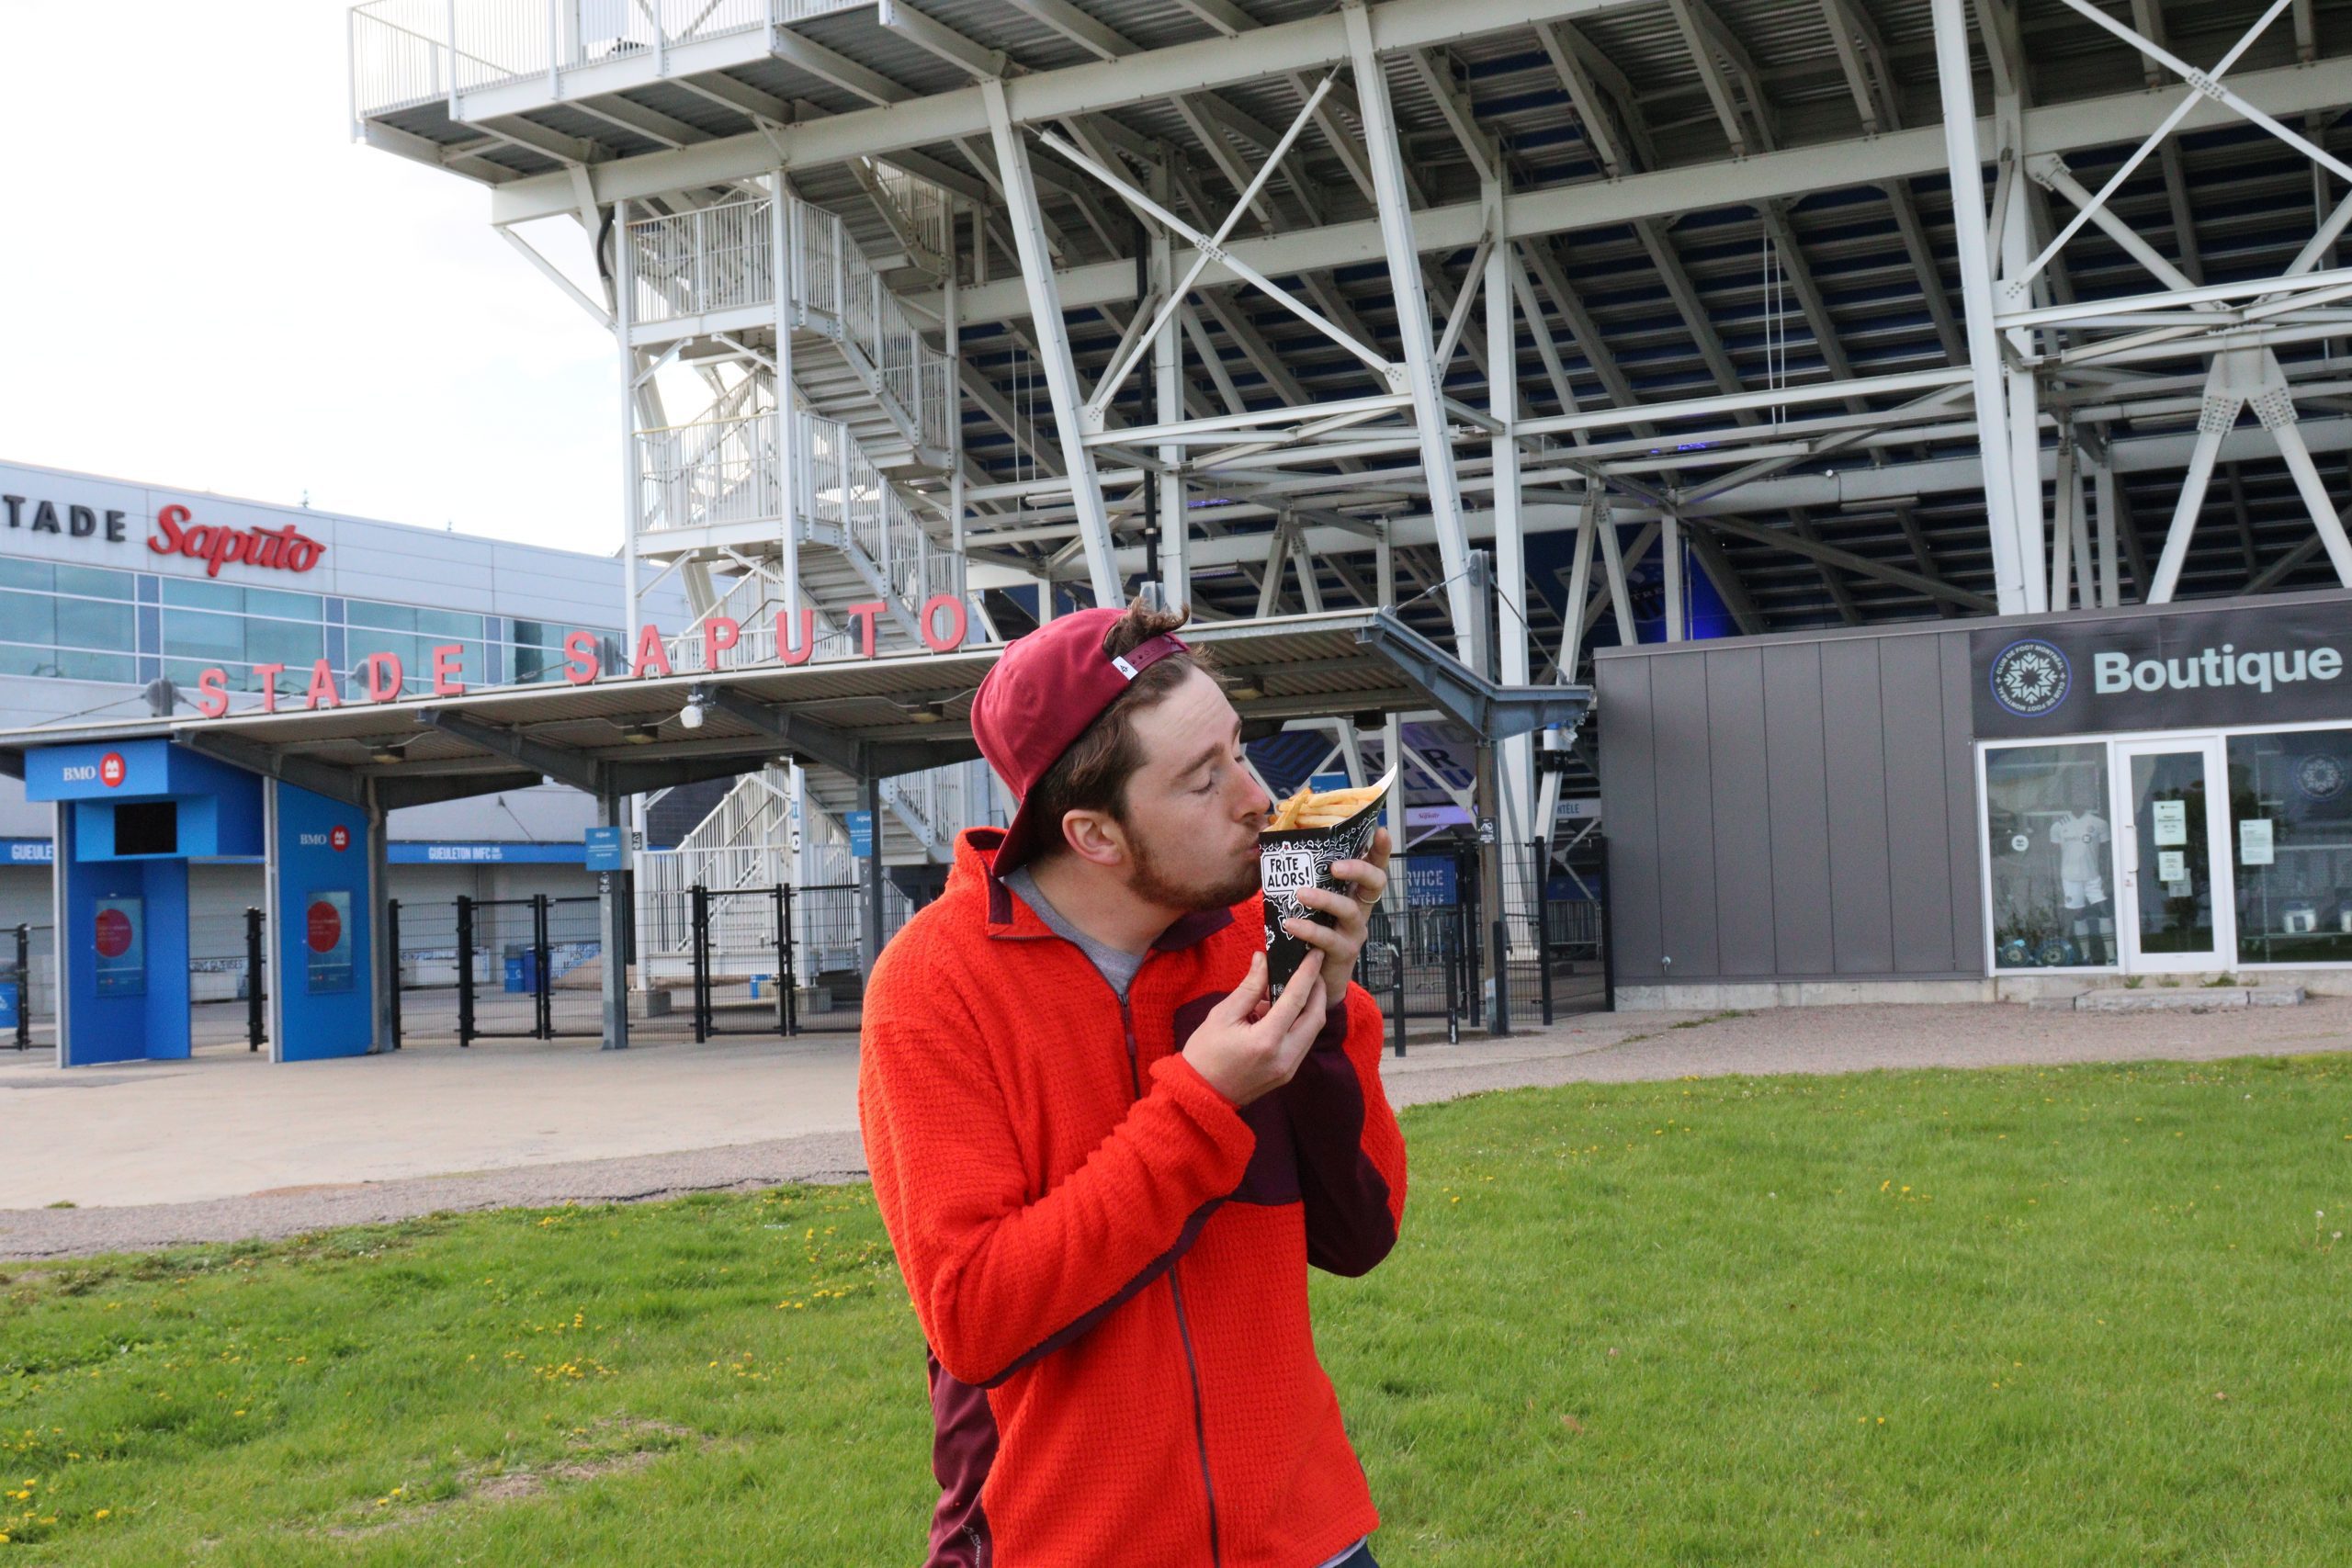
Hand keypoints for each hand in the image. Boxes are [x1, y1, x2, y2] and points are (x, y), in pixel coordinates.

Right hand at [1182, 952, 1329, 1106]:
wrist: (1199, 1095)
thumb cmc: (1205, 1054)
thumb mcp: (1222, 1015)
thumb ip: (1249, 987)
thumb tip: (1263, 960)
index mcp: (1266, 1040)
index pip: (1296, 1000)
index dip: (1307, 973)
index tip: (1315, 954)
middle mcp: (1284, 1057)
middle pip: (1316, 1017)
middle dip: (1317, 990)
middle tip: (1311, 969)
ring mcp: (1288, 1069)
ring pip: (1312, 1031)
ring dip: (1310, 1007)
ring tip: (1295, 987)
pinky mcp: (1287, 1074)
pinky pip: (1302, 1043)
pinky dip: (1300, 1023)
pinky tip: (1284, 1011)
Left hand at [1284, 826, 1390, 1004]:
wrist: (1317, 981)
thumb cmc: (1311, 936)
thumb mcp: (1311, 908)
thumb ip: (1303, 884)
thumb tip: (1275, 853)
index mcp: (1355, 895)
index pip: (1374, 867)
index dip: (1380, 850)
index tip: (1380, 830)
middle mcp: (1361, 910)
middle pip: (1375, 883)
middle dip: (1359, 869)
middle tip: (1335, 866)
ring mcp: (1354, 932)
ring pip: (1349, 910)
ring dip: (1325, 899)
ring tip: (1301, 894)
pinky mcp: (1343, 953)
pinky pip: (1328, 939)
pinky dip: (1309, 930)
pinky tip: (1291, 925)